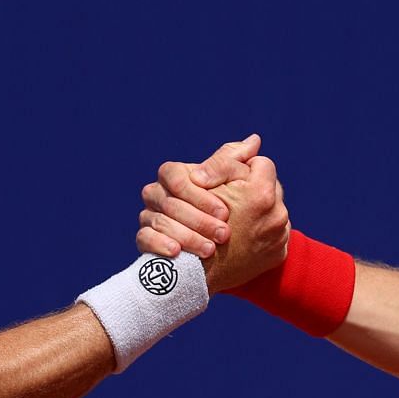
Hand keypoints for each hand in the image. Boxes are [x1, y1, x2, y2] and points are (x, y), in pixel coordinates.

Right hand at [139, 135, 263, 258]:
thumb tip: (254, 141)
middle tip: (224, 234)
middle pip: (170, 202)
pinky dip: (160, 244)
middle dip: (199, 220)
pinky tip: (177, 252)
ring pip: (159, 221)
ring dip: (186, 236)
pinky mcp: (145, 240)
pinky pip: (144, 239)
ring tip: (210, 249)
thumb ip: (237, 165)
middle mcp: (158, 194)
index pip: (174, 175)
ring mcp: (149, 217)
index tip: (225, 212)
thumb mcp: (234, 186)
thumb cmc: (229, 213)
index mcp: (175, 176)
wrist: (220, 256)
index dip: (199, 195)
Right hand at [203, 155, 289, 292]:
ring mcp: (280, 238)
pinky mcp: (278, 256)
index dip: (242, 170)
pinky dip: (261, 234)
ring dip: (258, 213)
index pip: (261, 164)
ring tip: (235, 223)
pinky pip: (275, 236)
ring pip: (274, 212)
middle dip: (254, 192)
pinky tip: (243, 237)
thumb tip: (255, 140)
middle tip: (232, 203)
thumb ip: (228, 160)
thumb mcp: (204, 184)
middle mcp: (278, 216)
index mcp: (261, 194)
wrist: (192, 274)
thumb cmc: (191, 222)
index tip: (229, 182)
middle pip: (271, 188)